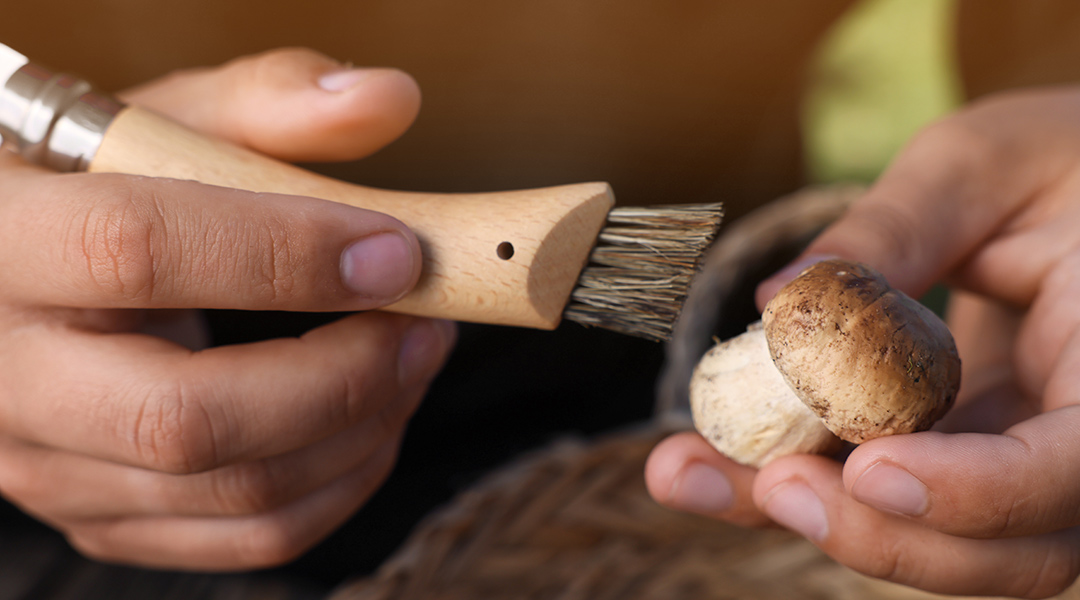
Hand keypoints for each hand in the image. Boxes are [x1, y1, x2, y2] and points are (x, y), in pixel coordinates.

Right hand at [0, 48, 455, 570]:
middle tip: (424, 323)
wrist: (19, 278)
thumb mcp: (161, 124)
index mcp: (2, 241)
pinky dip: (340, 484)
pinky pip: (246, 539)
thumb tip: (389, 99)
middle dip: (345, 376)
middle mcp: (6, 377)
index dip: (286, 254)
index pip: (137, 250)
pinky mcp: (100, 518)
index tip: (398, 249)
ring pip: (236, 492)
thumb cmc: (97, 190)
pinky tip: (372, 417)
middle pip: (189, 418)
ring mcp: (47, 468)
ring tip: (412, 358)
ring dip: (363, 429)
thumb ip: (268, 102)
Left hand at [647, 86, 1079, 597]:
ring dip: (808, 517)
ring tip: (688, 473)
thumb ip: (895, 228)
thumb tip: (778, 301)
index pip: (1068, 469)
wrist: (1073, 182)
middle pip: (1006, 548)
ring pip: (931, 540)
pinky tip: (703, 460)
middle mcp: (1078, 438)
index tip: (872, 469)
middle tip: (769, 485)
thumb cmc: (1054, 157)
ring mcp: (1017, 460)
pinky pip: (879, 495)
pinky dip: (797, 483)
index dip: (977, 492)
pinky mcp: (954, 456)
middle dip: (879, 534)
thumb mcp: (982, 164)